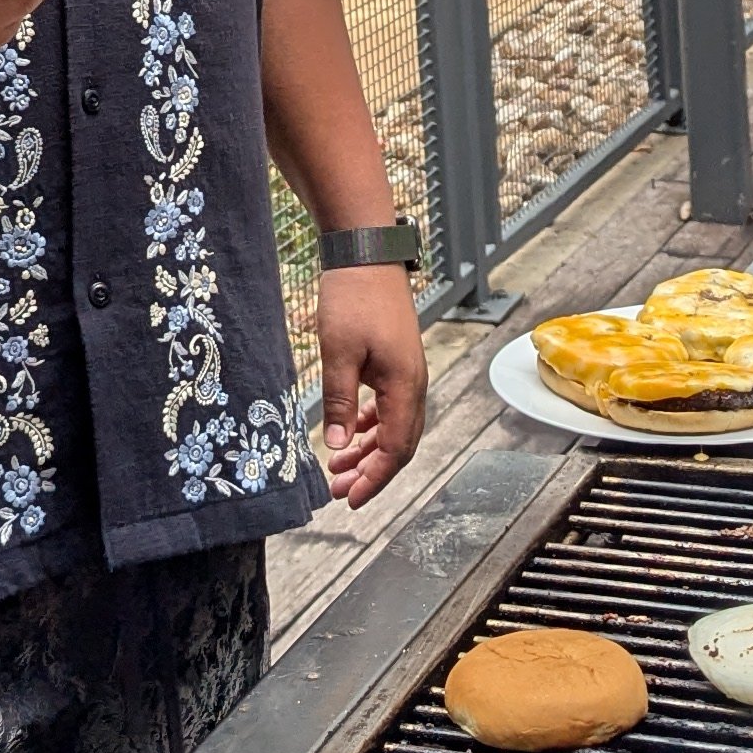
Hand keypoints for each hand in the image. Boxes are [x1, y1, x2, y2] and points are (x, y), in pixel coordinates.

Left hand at [316, 266, 427, 509]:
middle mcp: (414, 383)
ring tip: (339, 468)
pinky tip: (352, 433)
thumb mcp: (338, 351)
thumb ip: (339, 401)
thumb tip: (338, 446)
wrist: (366, 254)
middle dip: (371, 471)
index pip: (396, 448)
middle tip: (339, 491)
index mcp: (405, 385)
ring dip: (369, 450)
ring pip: (394, 426)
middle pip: (399, 443)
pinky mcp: (396, 361)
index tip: (349, 498)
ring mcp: (407, 372)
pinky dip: (371, 425)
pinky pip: (389, 406)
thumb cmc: (353, 298)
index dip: (374, 478)